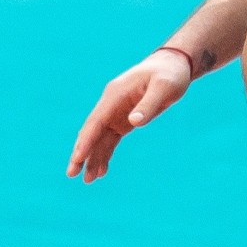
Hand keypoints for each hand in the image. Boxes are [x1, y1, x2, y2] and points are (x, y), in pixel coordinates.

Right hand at [67, 49, 193, 182]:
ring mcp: (116, 113)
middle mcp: (110, 105)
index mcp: (115, 95)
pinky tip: (102, 170)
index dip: (86, 140)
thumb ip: (149, 104)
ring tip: (89, 180)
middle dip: (81, 153)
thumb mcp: (164, 87)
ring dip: (93, 158)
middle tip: (72, 174)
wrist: (174, 66)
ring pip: (99, 139)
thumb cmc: (170, 74)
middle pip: (91, 132)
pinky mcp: (124, 120)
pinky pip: (110, 140)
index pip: (96, 121)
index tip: (77, 158)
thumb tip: (134, 123)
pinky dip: (105, 154)